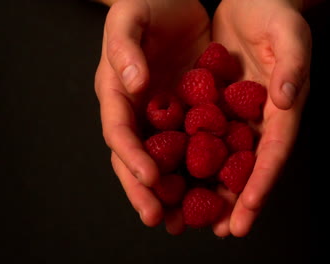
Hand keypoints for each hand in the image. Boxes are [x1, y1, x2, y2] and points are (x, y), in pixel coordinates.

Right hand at [94, 0, 209, 233]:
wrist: (174, 0)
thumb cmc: (146, 4)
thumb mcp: (129, 18)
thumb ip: (124, 49)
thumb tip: (133, 85)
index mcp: (117, 92)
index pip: (119, 131)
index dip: (132, 157)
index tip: (150, 179)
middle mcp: (138, 111)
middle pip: (137, 157)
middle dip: (146, 191)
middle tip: (160, 219)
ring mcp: (163, 115)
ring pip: (165, 160)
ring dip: (173, 192)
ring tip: (183, 221)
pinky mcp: (189, 113)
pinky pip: (194, 145)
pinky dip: (200, 169)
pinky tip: (212, 189)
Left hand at [211, 0, 311, 236]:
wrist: (253, 1)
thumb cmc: (276, 15)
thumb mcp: (289, 34)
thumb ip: (292, 65)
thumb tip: (287, 101)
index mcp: (281, 107)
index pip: (273, 152)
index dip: (260, 184)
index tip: (246, 213)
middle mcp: (259, 118)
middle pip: (249, 166)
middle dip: (236, 200)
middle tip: (222, 231)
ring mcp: (236, 114)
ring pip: (224, 159)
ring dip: (211, 189)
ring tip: (194, 218)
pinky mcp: (215, 105)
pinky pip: (202, 137)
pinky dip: (191, 160)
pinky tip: (176, 177)